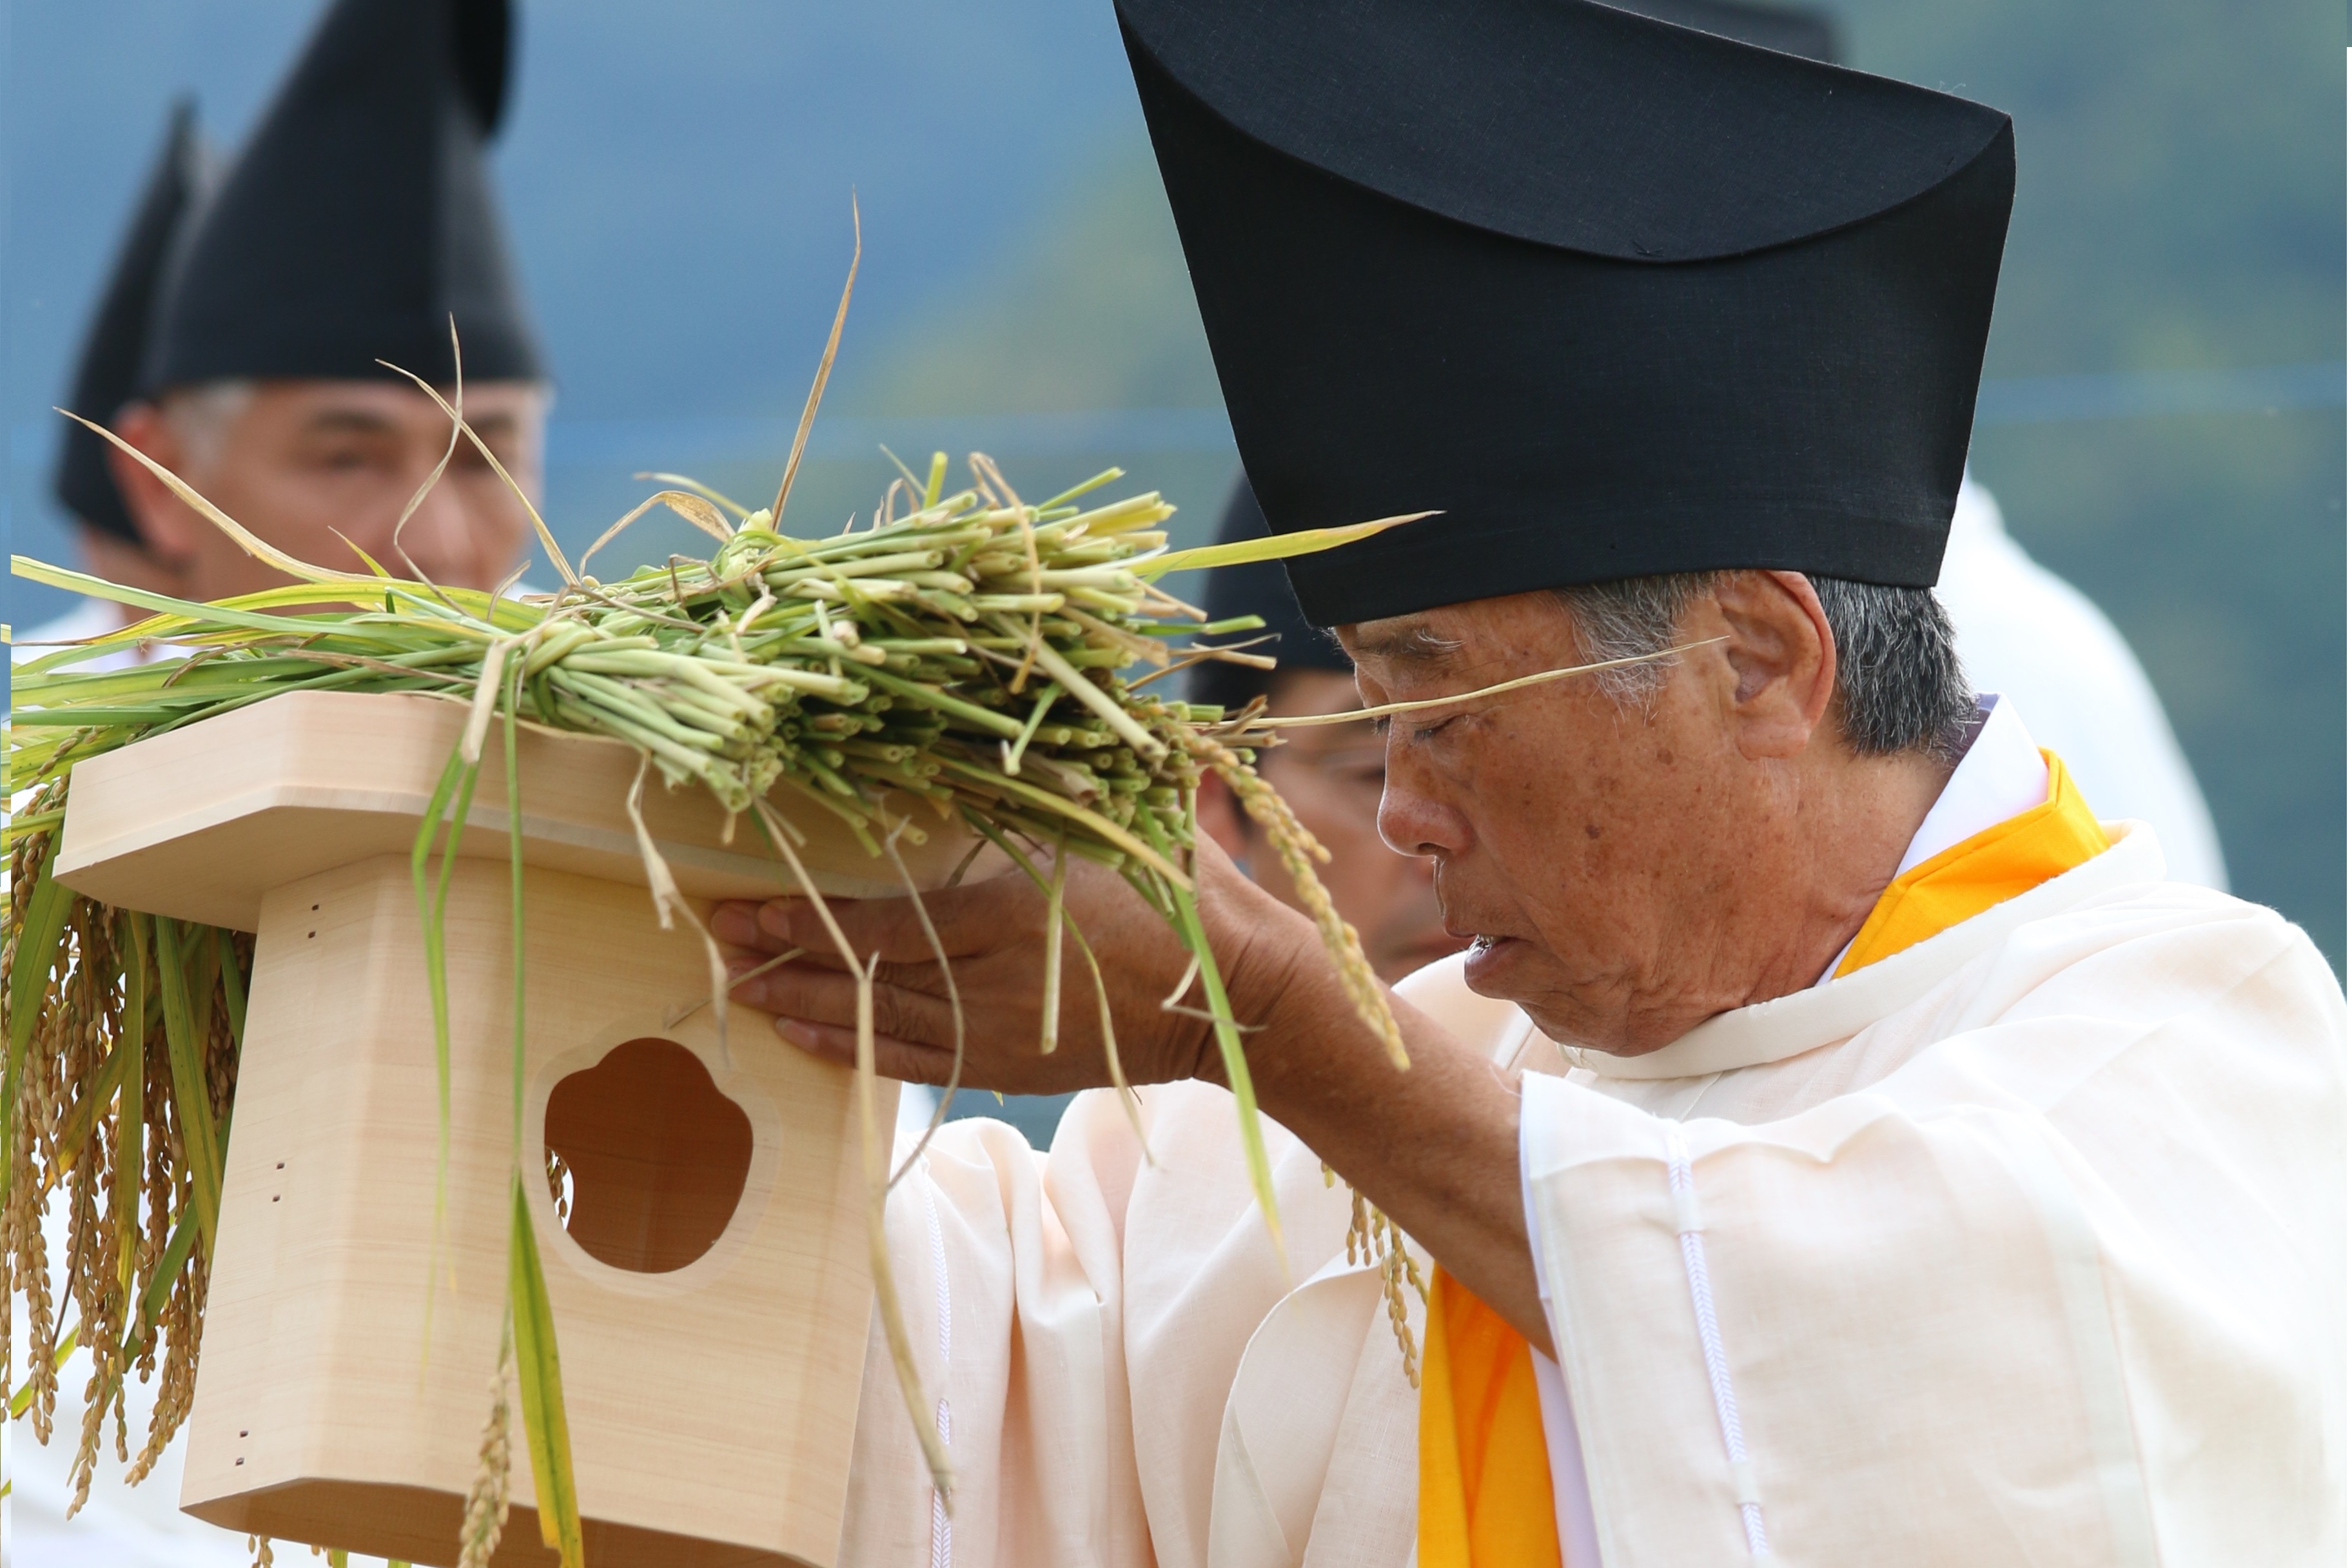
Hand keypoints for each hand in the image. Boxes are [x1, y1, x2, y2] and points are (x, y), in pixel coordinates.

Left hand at [710, 833, 1321, 1094]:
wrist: (1239, 996)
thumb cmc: (1181, 890)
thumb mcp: (1112, 822)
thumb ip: (1043, 786)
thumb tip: (974, 731)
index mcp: (1009, 915)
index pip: (878, 928)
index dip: (801, 924)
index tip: (740, 908)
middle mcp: (992, 983)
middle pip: (862, 978)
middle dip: (779, 960)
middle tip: (712, 944)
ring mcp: (999, 1033)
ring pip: (875, 1024)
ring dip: (801, 1005)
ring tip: (738, 988)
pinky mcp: (1012, 1065)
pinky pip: (912, 1064)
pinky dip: (852, 1051)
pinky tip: (803, 1036)